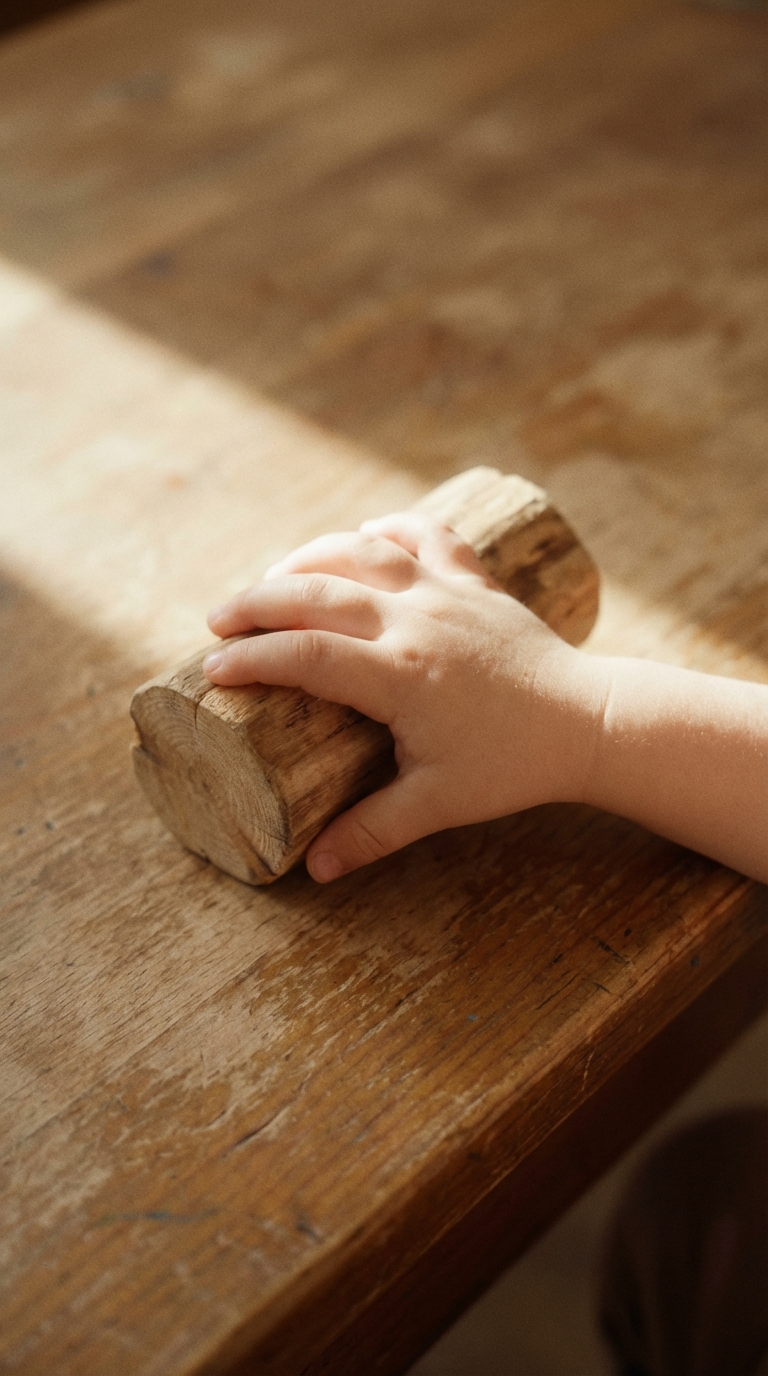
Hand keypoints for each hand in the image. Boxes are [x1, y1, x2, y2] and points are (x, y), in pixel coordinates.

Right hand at [203, 514, 605, 880]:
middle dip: (257, 602)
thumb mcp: (438, 803)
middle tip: (219, 620)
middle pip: (316, 592)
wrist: (589, 723)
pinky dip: (388, 530)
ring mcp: (447, 592)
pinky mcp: (474, 580)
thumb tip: (314, 870)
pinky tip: (362, 538)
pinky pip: (425, 535)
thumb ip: (373, 832)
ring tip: (273, 579)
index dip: (251, 658)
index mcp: (401, 676)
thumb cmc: (512, 765)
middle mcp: (417, 621)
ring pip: (362, 551)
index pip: (305, 654)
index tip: (210, 669)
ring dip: (309, 556)